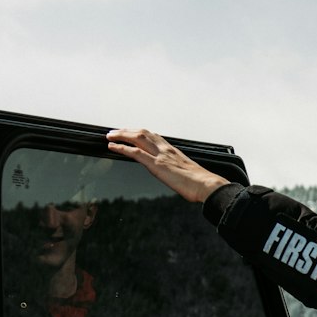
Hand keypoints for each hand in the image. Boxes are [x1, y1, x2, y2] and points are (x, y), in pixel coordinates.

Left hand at [105, 128, 227, 204]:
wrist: (206, 185)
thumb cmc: (200, 183)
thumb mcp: (187, 172)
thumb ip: (177, 169)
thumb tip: (176, 175)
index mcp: (173, 151)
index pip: (153, 136)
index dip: (139, 133)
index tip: (130, 133)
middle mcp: (166, 149)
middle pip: (142, 133)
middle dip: (127, 131)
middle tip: (114, 132)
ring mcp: (160, 155)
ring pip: (137, 138)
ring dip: (121, 135)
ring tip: (110, 136)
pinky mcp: (156, 165)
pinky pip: (135, 152)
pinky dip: (122, 148)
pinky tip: (113, 147)